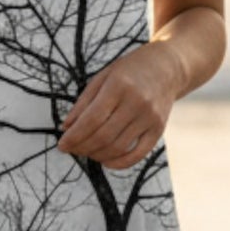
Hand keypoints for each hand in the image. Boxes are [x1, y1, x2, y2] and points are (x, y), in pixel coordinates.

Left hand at [55, 43, 181, 169]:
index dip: (74, 136)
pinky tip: (106, 161)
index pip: (91, 119)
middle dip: (82, 147)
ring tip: (86, 152)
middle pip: (103, 136)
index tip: (62, 145)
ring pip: (118, 147)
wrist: (167, 67)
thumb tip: (66, 128)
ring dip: (97, 155)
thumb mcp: (103, 77)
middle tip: (72, 149)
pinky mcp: (159, 129)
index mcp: (119, 86)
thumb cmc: (130, 70)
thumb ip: (84, 102)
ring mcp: (150, 117)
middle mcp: (136, 102)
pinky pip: (138, 154)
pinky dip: (119, 163)